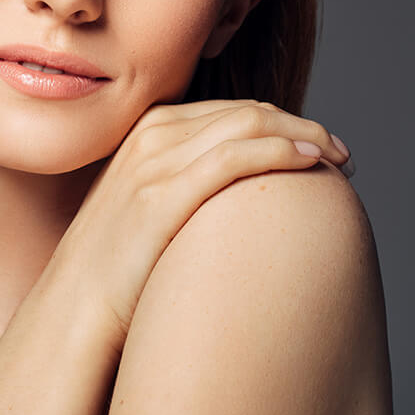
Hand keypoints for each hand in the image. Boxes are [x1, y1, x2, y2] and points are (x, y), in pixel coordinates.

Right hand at [51, 99, 351, 353]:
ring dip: (304, 132)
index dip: (283, 121)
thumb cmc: (118, 263)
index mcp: (149, 128)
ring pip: (248, 124)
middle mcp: (152, 134)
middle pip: (247, 111)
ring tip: (339, 158)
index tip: (317, 144)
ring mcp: (154, 161)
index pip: (233, 110)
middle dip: (302, 124)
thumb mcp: (147, 202)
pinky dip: (281, 150)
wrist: (74, 304)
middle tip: (340, 152)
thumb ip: (183, 178)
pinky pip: (235, 156)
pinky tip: (313, 160)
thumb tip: (237, 188)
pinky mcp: (162, 194)